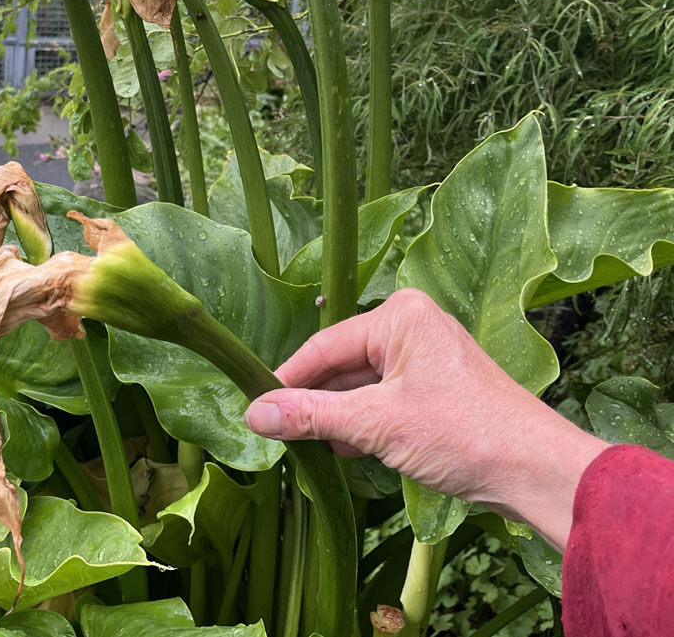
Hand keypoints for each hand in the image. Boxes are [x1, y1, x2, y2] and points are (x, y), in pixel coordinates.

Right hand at [244, 288, 608, 550]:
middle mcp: (411, 327)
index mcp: (399, 317)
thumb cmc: (462, 434)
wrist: (535, 471)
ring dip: (334, 416)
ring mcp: (425, 358)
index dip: (286, 381)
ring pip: (360, 385)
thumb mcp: (376, 424)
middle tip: (274, 434)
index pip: (323, 347)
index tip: (254, 410)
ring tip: (302, 445)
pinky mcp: (434, 389)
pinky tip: (340, 448)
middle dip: (312, 401)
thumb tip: (254, 414)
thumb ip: (311, 416)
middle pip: (340, 364)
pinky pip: (381, 399)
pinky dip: (360, 422)